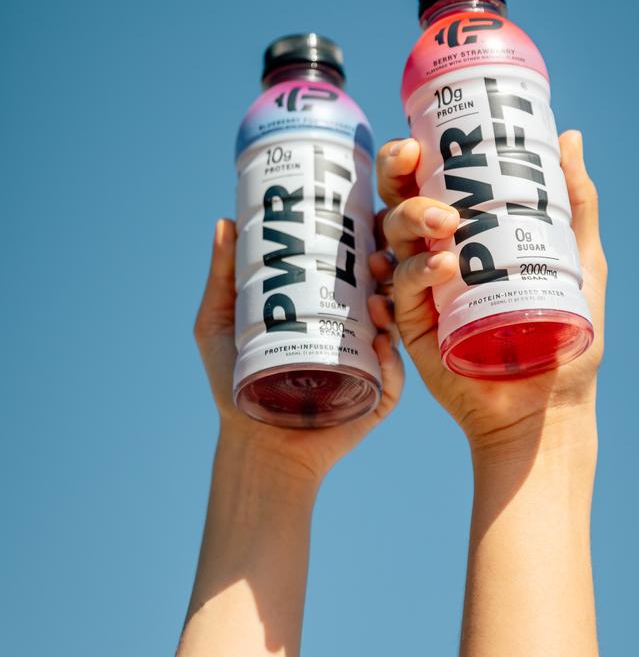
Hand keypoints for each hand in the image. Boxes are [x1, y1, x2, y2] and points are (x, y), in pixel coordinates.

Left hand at [193, 219, 403, 483]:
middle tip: (375, 260)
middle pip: (383, 293)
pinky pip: (393, 378)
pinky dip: (392, 362)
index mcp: (327, 310)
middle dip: (388, 272)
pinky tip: (381, 344)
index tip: (368, 222)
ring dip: (393, 311)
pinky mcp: (374, 399)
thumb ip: (223, 277)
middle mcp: (353, 333)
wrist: (252, 443)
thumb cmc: (234, 381)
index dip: (369, 245)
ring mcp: (367, 365)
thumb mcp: (219, 323)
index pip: (357, 270)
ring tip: (377, 303)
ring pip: (393, 331)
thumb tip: (225, 221)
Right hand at [371, 131, 606, 460]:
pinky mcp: (415, 327)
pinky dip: (413, 272)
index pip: (427, 184)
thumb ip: (575, 203)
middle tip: (413, 161)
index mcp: (467, 235)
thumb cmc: (567, 336)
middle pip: (398, 202)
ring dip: (409, 218)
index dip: (412, 157)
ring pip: (392, 239)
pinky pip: (399, 291)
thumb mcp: (579, 259)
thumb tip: (570, 137)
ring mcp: (422, 291)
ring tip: (447, 224)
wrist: (549, 407)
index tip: (419, 140)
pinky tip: (442, 266)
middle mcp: (436, 256)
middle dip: (395, 175)